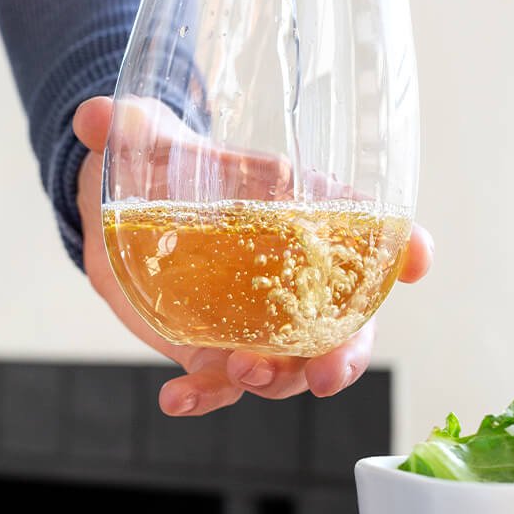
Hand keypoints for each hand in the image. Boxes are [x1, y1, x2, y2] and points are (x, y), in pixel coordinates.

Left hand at [71, 96, 432, 416]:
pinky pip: (219, 385)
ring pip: (289, 368)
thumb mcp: (151, 142)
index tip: (420, 258)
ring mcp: (255, 322)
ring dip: (275, 380)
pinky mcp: (212, 349)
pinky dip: (203, 397)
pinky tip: (175, 399)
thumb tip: (94, 115)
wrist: (118, 211)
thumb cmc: (165, 169)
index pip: (370, 234)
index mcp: (303, 215)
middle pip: (343, 327)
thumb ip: (130, 128)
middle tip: (327, 373)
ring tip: (241, 370)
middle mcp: (293, 278)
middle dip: (346, 356)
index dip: (405, 249)